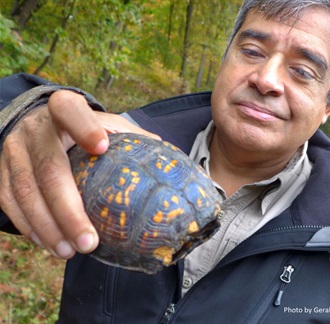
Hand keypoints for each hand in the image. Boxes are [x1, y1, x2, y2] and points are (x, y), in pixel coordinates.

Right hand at [0, 90, 158, 258]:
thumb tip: (169, 162)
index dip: (84, 126)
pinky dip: (29, 227)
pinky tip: (50, 244)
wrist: (35, 124)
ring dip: (47, 227)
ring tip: (70, 252)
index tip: (102, 147)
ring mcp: (14, 150)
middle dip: (68, 210)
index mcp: (64, 109)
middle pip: (48, 168)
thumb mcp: (105, 124)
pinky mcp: (0, 171)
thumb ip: (132, 138)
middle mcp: (35, 128)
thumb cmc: (80, 129)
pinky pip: (8, 202)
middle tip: (88, 242)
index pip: (70, 110)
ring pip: (24, 191)